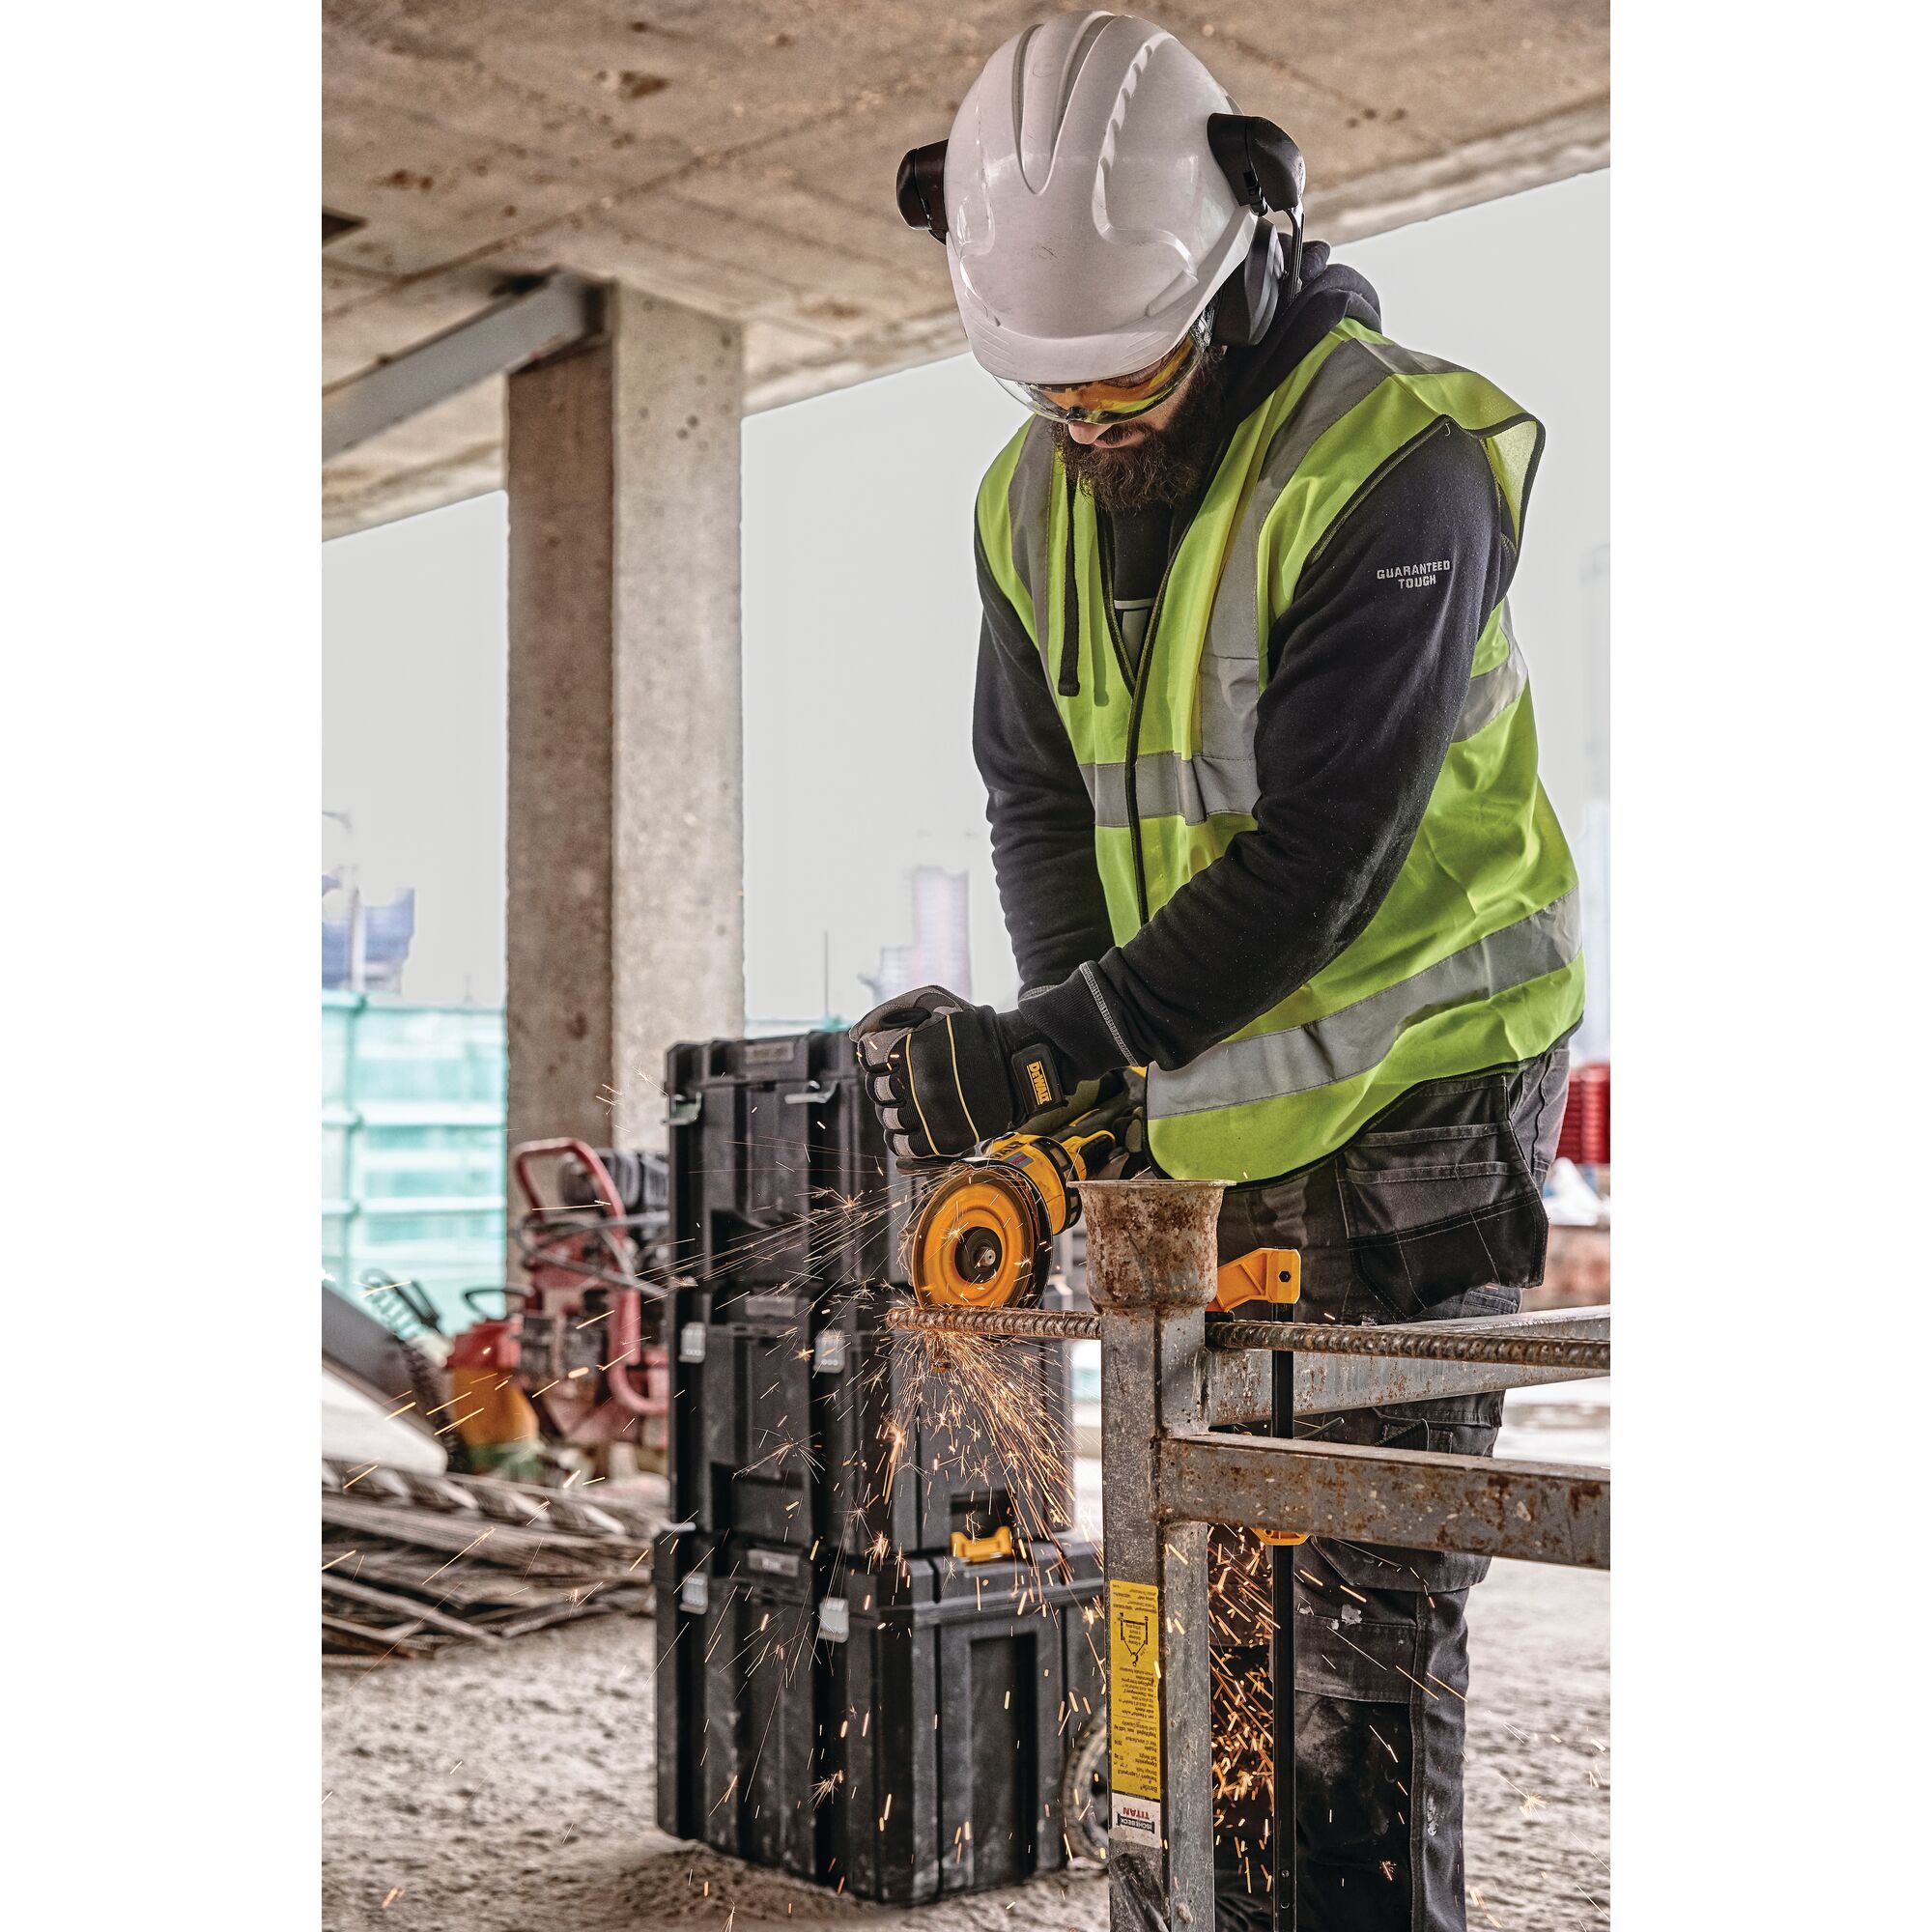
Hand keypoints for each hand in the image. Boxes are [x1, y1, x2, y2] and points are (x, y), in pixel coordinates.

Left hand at [850, 986, 1064, 1166]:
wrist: (1017, 1062)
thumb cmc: (973, 1030)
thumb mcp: (934, 1001)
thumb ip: (889, 1011)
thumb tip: (853, 1037)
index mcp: (914, 1050)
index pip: (870, 1061)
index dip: (877, 1060)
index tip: (892, 1061)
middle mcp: (920, 1084)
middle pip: (877, 1091)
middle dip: (885, 1085)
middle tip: (902, 1082)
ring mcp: (932, 1114)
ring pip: (887, 1120)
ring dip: (893, 1111)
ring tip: (911, 1103)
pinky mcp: (945, 1139)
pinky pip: (903, 1146)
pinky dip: (901, 1138)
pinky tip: (912, 1126)